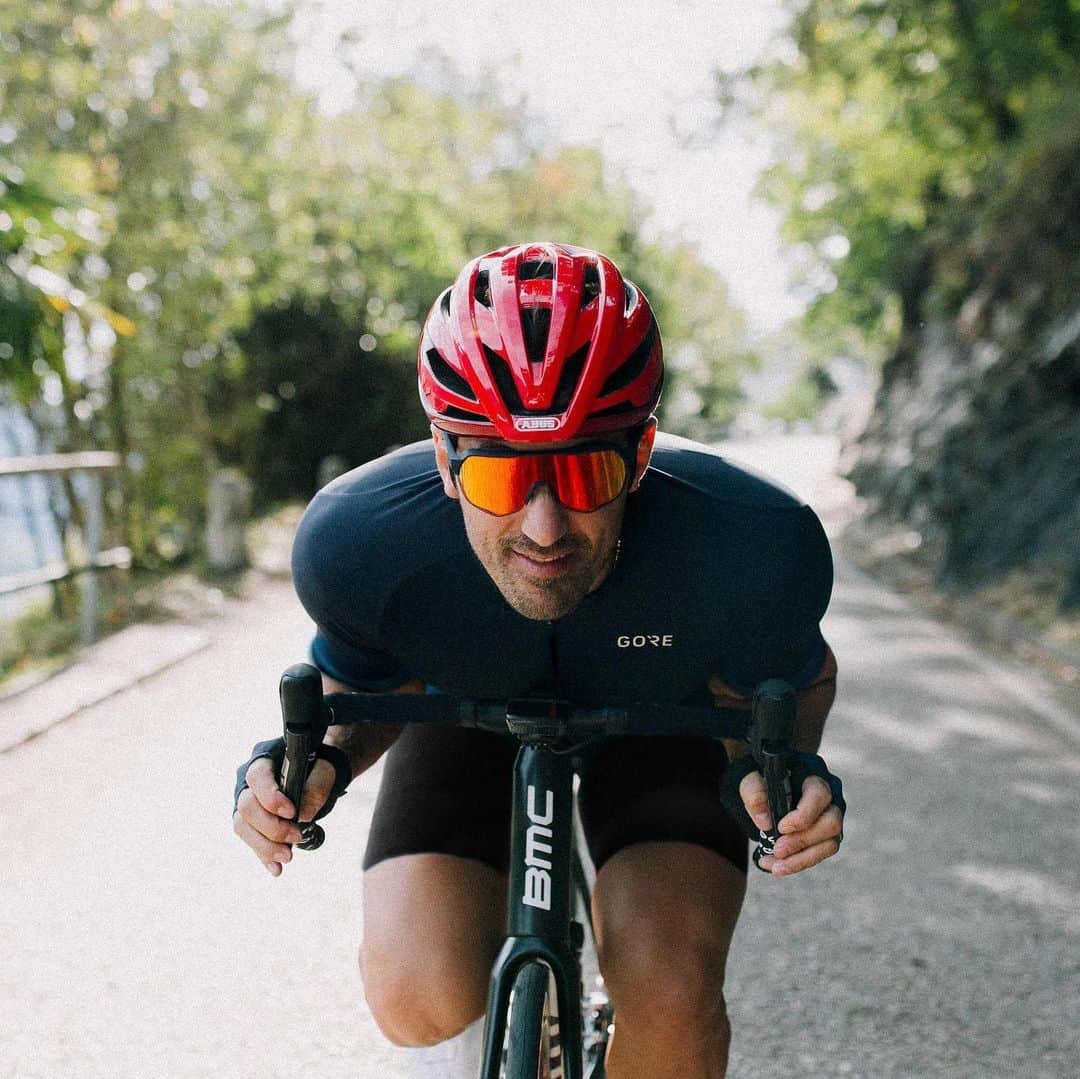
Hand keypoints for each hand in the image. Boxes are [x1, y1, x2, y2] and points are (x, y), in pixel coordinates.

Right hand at [232, 754, 338, 875]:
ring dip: (264, 846)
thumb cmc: (317, 768)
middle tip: (296, 837)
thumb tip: (302, 815)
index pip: (257, 776)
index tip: (292, 812)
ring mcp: (246, 803)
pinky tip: (277, 869)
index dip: (270, 796)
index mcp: (264, 760)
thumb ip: (315, 787)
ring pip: (242, 827)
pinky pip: (251, 841)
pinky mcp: (250, 824)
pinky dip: (264, 856)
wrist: (315, 776)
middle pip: (246, 806)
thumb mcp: (324, 771)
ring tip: (288, 857)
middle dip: (271, 827)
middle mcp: (248, 782)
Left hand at [737, 767, 843, 876]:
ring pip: (829, 845)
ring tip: (775, 867)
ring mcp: (830, 819)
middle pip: (831, 824)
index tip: (781, 827)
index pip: (820, 795)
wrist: (764, 785)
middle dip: (803, 841)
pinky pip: (819, 855)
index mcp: (813, 776)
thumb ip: (754, 792)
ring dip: (801, 860)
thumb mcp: (750, 778)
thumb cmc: (761, 777)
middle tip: (777, 850)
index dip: (804, 815)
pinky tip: (776, 867)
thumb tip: (765, 822)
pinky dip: (798, 864)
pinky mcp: (824, 838)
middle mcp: (830, 798)